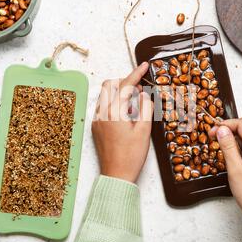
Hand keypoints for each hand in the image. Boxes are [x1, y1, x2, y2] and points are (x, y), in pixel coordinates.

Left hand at [92, 62, 153, 182]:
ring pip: (105, 96)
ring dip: (120, 93)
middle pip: (110, 85)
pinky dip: (114, 104)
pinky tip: (126, 114)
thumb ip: (145, 108)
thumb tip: (144, 94)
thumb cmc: (132, 156)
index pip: (125, 86)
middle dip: (125, 82)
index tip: (145, 65)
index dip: (136, 73)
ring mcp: (96, 120)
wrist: (116, 175)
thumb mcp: (144, 130)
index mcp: (114, 112)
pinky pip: (103, 107)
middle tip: (140, 88)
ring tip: (135, 103)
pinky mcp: (96, 127)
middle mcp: (101, 113)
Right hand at [209, 118, 241, 232]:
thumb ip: (228, 147)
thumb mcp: (235, 170)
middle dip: (228, 134)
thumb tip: (221, 129)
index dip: (225, 124)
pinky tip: (234, 162)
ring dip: (234, 144)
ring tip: (223, 156)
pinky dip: (241, 152)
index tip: (213, 131)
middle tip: (213, 141)